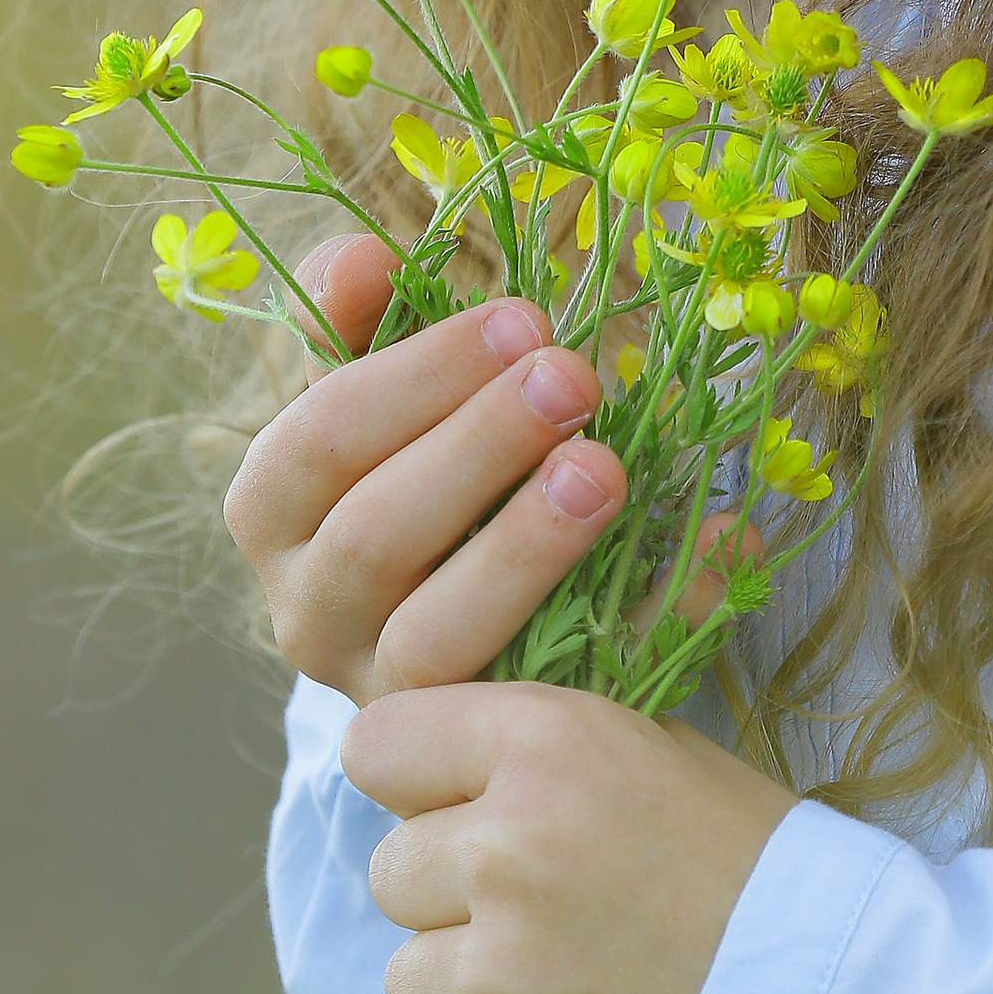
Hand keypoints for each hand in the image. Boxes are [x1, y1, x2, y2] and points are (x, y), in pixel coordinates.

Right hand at [223, 233, 627, 701]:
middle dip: (479, 448)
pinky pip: (565, 688)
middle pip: (375, 538)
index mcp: (273, 516)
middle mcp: (311, 615)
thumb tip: (359, 258)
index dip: (416, 376)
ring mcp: (392, 691)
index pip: (317, 443)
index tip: (520, 318)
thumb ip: (361, 322)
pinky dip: (647, 615)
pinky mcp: (483, 735)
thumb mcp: (379, 390)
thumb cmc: (414, 465)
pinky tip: (719, 540)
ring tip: (606, 469)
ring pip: (438, 638)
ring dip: (526, 550)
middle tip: (575, 375)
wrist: (460, 616)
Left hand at [344, 681, 795, 993]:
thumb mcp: (665, 762)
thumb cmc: (765, 876)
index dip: (417, 781)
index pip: (378, 744)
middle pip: (390, 871)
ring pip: (407, 981)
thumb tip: (448, 780)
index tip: (457, 810)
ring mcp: (496, 983)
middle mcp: (505, 853)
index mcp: (547, 748)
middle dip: (451, 896)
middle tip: (550, 918)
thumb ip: (544, 761)